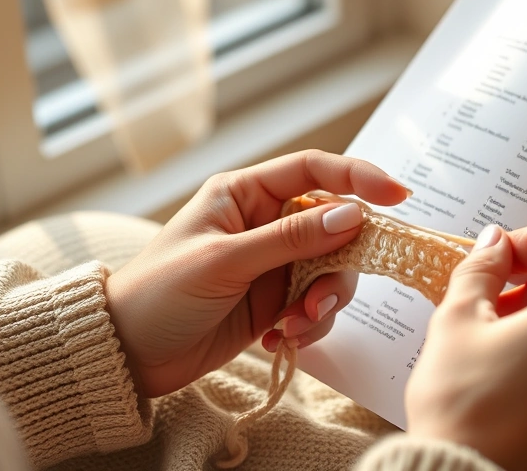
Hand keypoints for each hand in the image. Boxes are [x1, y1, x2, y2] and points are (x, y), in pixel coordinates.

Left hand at [105, 150, 408, 396]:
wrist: (127, 355)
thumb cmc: (160, 294)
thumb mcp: (225, 261)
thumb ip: (291, 238)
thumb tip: (353, 214)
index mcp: (246, 194)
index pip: (314, 170)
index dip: (359, 178)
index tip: (398, 197)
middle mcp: (265, 223)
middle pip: (335, 227)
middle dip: (338, 266)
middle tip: (318, 301)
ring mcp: (274, 264)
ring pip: (332, 272)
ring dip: (323, 303)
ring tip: (293, 328)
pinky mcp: (276, 302)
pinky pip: (317, 306)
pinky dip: (309, 325)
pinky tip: (281, 340)